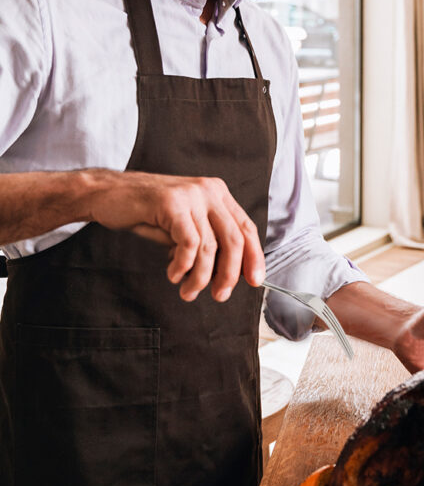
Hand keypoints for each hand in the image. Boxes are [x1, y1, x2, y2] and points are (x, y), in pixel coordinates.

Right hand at [87, 169, 263, 301]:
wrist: (107, 194)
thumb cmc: (146, 213)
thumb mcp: (184, 224)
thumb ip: (206, 241)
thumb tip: (228, 273)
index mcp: (218, 193)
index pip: (246, 228)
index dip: (254, 256)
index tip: (255, 281)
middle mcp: (209, 190)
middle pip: (234, 239)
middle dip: (230, 274)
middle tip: (220, 295)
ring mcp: (191, 195)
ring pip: (210, 247)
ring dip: (201, 277)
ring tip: (188, 291)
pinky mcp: (171, 203)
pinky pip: (188, 244)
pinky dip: (184, 265)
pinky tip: (174, 274)